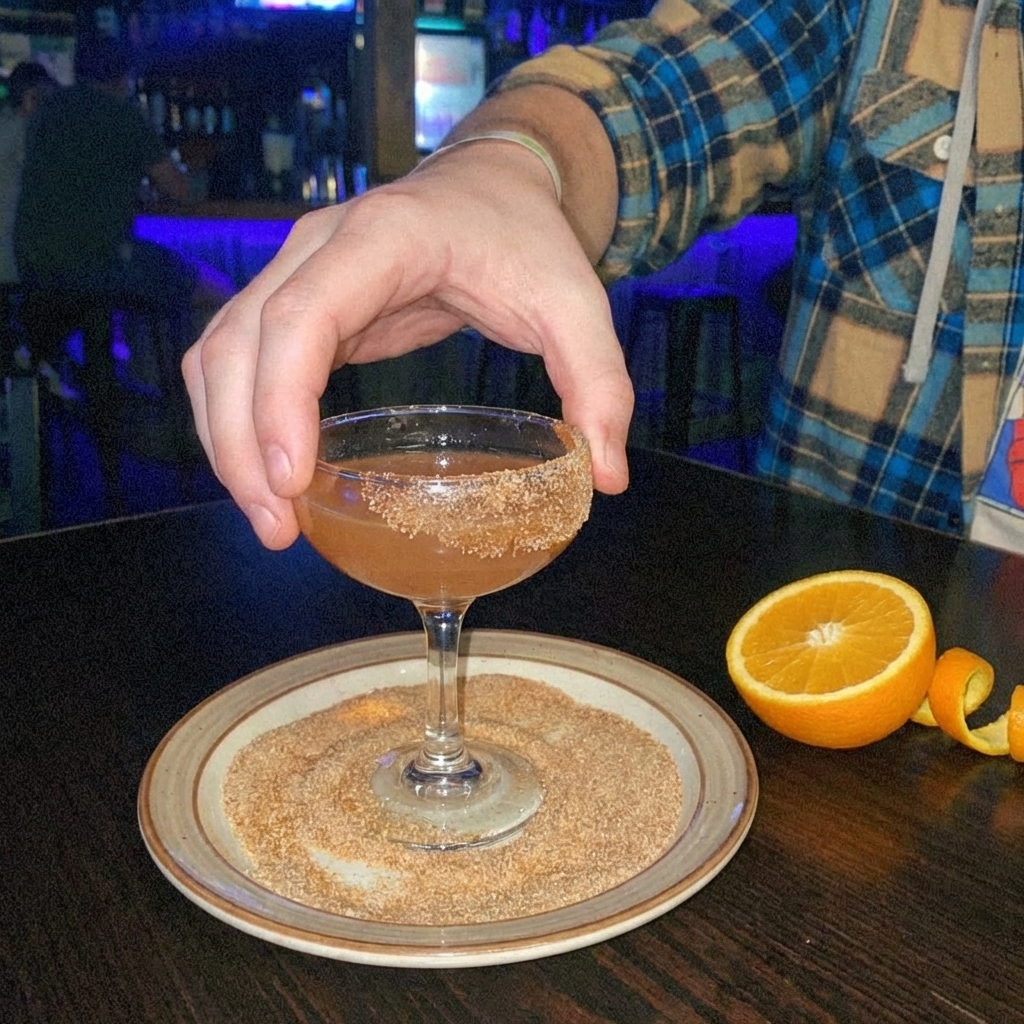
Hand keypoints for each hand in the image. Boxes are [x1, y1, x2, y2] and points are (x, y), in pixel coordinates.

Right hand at [182, 142, 633, 548]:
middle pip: (238, 345)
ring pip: (218, 354)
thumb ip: (598, 383)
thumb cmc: (525, 236)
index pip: (301, 316)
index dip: (280, 400)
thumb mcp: (576, 302)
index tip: (293, 481)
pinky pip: (238, 359)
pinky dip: (237, 418)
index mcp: (382, 240)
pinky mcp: (296, 299)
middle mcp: (318, 248)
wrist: (492, 181)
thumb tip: (605, 478)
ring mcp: (296, 270)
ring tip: (270, 519)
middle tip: (278, 529)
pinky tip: (270, 474)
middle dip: (242, 445)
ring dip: (227, 440)